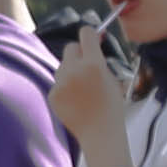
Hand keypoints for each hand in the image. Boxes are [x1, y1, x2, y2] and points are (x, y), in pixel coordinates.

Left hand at [50, 26, 132, 166]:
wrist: (100, 132)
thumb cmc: (112, 106)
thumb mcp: (114, 78)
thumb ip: (101, 60)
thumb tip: (95, 41)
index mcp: (93, 64)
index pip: (86, 35)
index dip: (90, 33)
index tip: (93, 35)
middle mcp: (73, 70)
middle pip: (70, 48)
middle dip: (79, 52)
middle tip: (87, 62)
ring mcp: (60, 83)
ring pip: (62, 66)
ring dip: (71, 70)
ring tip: (83, 87)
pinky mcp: (52, 94)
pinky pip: (58, 83)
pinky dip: (65, 86)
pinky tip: (75, 99)